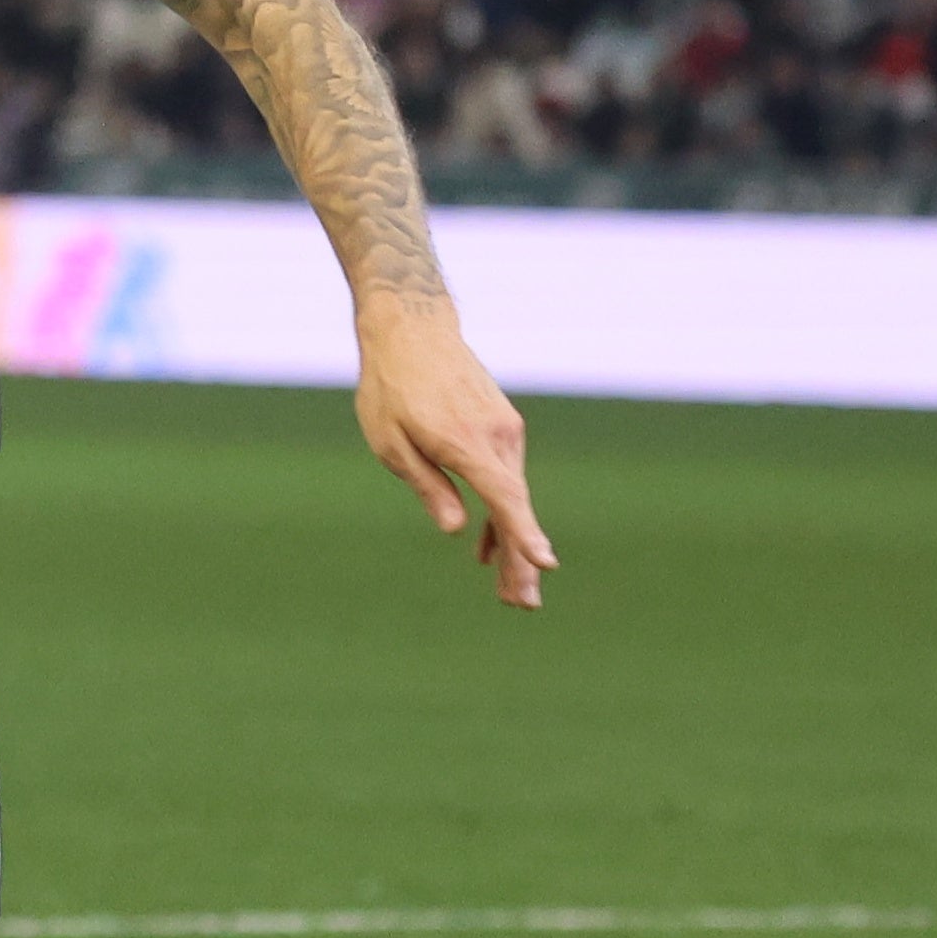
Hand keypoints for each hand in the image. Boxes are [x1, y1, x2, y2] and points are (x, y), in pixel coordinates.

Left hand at [356, 291, 554, 608]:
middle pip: (514, 506)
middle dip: (520, 559)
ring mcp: (504, 431)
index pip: (504, 496)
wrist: (413, 331)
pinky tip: (488, 546)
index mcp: (466, 443)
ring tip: (511, 592)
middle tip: (524, 606)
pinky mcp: (501, 428)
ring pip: (513, 495)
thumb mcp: (392, 443)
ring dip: (512, 542)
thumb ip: (428, 486)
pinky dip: (501, 512)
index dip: (523, 533)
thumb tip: (458, 530)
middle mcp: (496, 438)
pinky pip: (505, 478)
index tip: (544, 563)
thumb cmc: (391, 388)